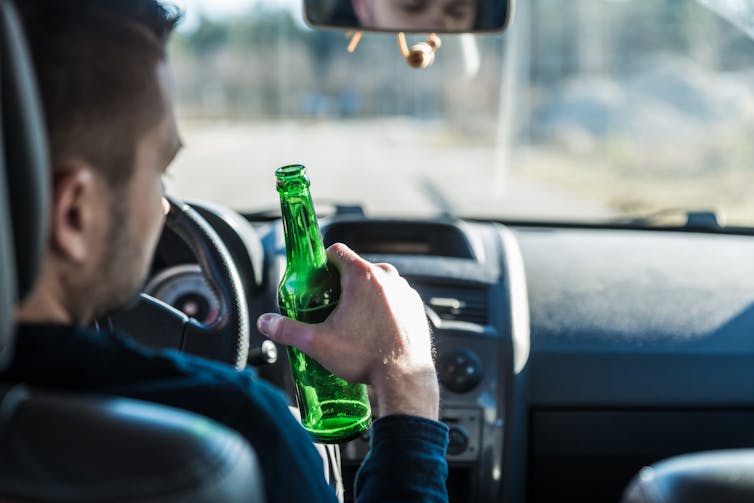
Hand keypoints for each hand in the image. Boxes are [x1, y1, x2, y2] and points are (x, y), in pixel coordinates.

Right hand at [257, 243, 438, 419]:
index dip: (322, 263)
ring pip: (377, 283)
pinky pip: (394, 298)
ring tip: (353, 321)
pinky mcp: (416, 306)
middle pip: (356, 267)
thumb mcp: (317, 343)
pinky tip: (374, 328)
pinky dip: (383, 307)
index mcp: (362, 276)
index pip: (336, 250)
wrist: (404, 379)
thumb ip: (287, 329)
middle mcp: (387, 277)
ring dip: (364, 295)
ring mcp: (404, 291)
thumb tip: (266, 322)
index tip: (316, 280)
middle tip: (330, 306)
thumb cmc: (366, 357)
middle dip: (341, 283)